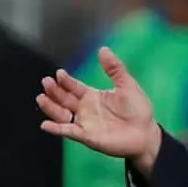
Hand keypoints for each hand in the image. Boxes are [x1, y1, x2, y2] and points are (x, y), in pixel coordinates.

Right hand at [36, 47, 160, 167]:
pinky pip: (68, 131)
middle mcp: (86, 109)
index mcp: (93, 96)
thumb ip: (115, 68)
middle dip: (54, 91)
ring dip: (51, 107)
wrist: (146, 134)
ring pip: (62, 114)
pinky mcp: (87, 136)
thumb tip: (103, 49)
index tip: (59, 73)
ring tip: (41, 98)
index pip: (74, 87)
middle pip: (64, 99)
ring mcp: (85, 123)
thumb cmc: (138, 110)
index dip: (66, 80)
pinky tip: (45, 124)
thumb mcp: (127, 85)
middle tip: (46, 82)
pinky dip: (56, 129)